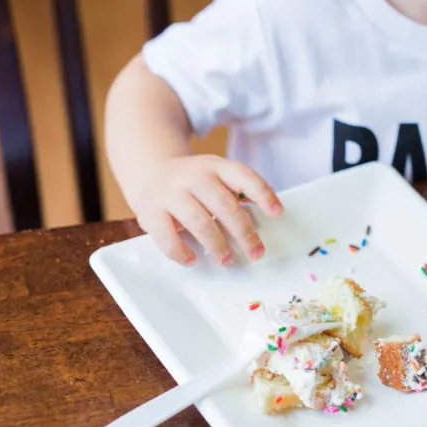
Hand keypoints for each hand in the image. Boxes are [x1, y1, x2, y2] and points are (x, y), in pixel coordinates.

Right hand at [127, 155, 282, 265]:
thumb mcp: (214, 176)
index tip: (277, 213)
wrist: (149, 172)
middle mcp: (194, 176)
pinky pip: (167, 236)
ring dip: (216, 244)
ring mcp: (170, 192)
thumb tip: (262, 223)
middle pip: (224, 205)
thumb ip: (234, 193)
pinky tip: (191, 260)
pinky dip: (181, 252)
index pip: (243, 176)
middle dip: (244, 232)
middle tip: (256, 252)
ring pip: (199, 222)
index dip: (262, 194)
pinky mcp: (151, 210)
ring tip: (226, 258)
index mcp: (215, 166)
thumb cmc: (192, 183)